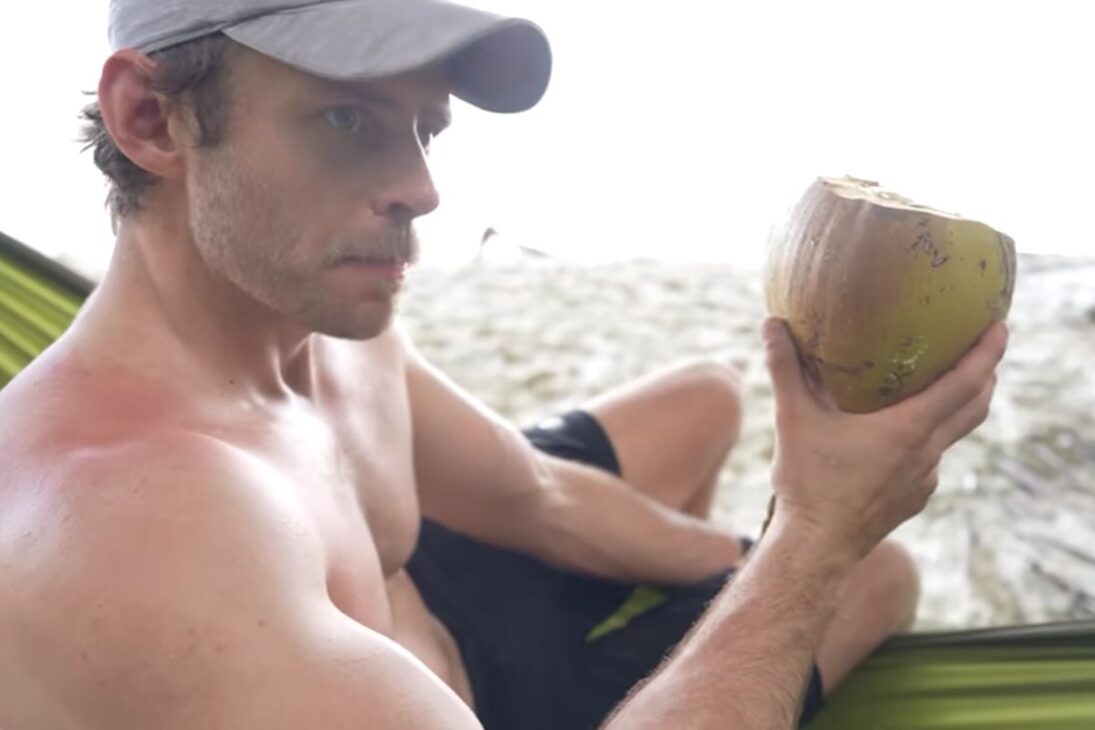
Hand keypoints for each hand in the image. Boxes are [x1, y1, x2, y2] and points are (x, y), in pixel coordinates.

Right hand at [762, 317, 1007, 561]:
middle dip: (987, 375)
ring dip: (957, 408)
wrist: (816, 548)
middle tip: (986, 349)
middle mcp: (927, 453)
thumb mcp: (793, 418)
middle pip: (974, 407)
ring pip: (952, 436)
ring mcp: (923, 480)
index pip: (964, 383)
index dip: (986, 352)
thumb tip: (770, 324)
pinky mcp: (913, 499)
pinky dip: (928, 440)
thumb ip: (785, 368)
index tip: (1000, 327)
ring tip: (944, 388)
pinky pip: (930, 462)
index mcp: (908, 429)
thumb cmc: (808, 483)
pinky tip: (901, 437)